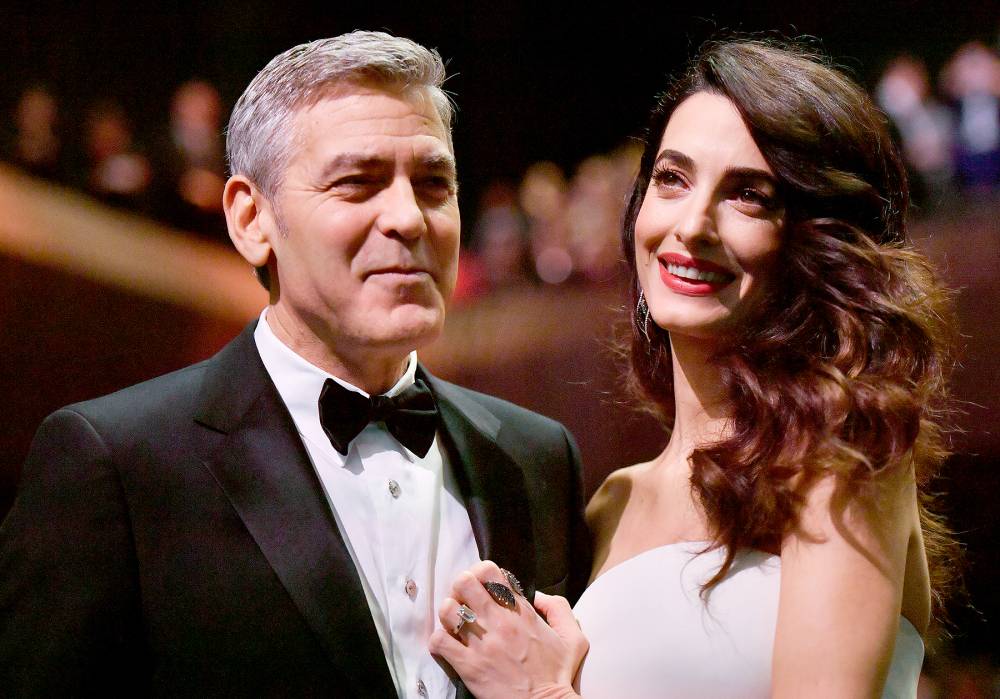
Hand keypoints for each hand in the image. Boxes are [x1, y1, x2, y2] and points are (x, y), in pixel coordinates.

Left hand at [429, 560, 587, 698]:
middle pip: (463, 583)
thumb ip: (559, 608)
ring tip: (456, 625)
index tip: (481, 585)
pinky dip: (439, 641)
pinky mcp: (468, 666)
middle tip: (465, 602)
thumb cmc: (558, 675)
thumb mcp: (573, 637)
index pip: (490, 572)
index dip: (480, 574)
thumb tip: (539, 595)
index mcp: (521, 612)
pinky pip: (439, 642)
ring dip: (448, 615)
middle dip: (460, 589)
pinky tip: (449, 646)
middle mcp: (499, 622)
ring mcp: (482, 644)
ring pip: (447, 610)